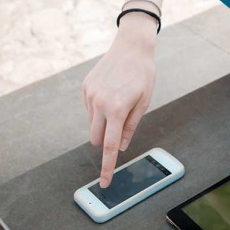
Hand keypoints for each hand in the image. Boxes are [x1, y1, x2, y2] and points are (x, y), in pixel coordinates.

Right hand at [81, 33, 156, 187]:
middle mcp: (99, 103)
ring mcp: (89, 95)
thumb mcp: (144, 102)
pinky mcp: (85, 88)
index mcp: (117, 109)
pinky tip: (111, 91)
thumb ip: (131, 127)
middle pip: (96, 138)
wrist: (131, 46)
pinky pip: (90, 108)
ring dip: (103, 122)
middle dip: (105, 140)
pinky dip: (99, 108)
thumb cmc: (142, 75)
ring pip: (92, 123)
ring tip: (119, 99)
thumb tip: (120, 147)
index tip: (104, 182)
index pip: (109, 146)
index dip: (107, 166)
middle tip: (120, 125)